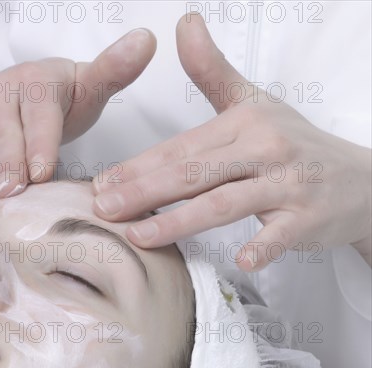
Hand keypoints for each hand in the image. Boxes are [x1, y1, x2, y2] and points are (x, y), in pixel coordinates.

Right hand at [0, 28, 156, 211]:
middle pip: (0, 135)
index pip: (37, 113)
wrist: (25, 93)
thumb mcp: (89, 83)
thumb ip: (114, 69)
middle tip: (8, 198)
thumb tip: (147, 40)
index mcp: (33, 81)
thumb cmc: (62, 98)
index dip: (39, 143)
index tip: (41, 173)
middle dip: (4, 167)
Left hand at [92, 14, 371, 269]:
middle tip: (103, 208)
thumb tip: (184, 25)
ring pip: (225, 202)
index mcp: (242, 124)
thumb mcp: (253, 103)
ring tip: (139, 236)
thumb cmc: (293, 143)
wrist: (360, 178)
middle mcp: (263, 149)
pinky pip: (282, 233)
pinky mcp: (308, 217)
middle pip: (194, 173)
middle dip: (144, 191)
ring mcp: (287, 184)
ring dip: (180, 220)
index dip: (138, 165)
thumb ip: (212, 72)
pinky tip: (242, 262)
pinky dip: (263, 246)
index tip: (101, 183)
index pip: (180, 147)